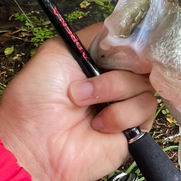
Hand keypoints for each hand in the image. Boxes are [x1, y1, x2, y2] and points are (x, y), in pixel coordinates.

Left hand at [0, 23, 156, 180]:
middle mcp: (114, 82)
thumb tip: (126, 34)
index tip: (124, 49)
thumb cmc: (35, 101)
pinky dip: (121, 116)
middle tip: (82, 90)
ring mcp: (125, 106)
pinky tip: (99, 126)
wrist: (34, 146)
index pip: (130, 46)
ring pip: (145, 87)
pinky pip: (146, 111)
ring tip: (86, 109)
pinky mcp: (133, 129)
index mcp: (98, 63)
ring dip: (113, 95)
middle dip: (113, 76)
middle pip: (142, 65)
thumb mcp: (57, 52)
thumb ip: (94, 37)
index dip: (132, 46)